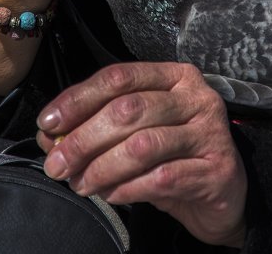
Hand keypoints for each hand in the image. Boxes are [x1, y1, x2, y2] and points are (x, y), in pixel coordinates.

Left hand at [36, 62, 247, 247]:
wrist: (222, 197)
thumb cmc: (173, 156)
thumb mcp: (135, 133)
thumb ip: (97, 125)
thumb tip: (50, 135)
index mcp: (173, 76)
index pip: (119, 77)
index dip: (79, 98)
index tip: (48, 122)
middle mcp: (195, 97)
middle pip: (128, 110)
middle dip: (84, 138)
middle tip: (57, 163)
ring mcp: (210, 132)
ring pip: (143, 145)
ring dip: (102, 167)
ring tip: (80, 184)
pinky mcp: (217, 169)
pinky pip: (162, 178)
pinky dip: (128, 188)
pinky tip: (111, 195)